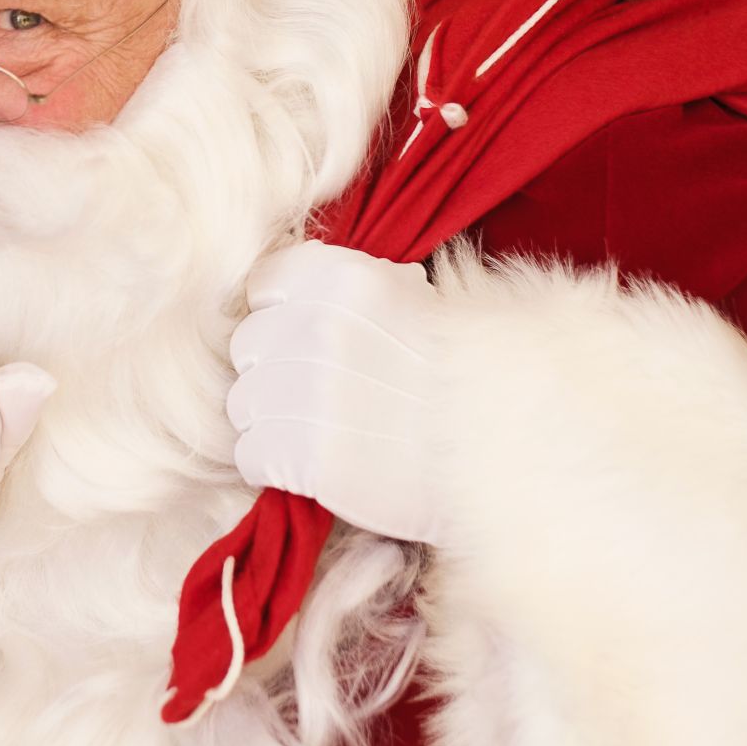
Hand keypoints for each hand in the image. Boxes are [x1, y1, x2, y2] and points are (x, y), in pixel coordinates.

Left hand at [226, 240, 445, 545]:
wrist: (503, 448)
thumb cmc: (471, 374)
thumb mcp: (419, 300)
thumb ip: (357, 291)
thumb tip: (305, 298)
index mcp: (340, 278)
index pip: (264, 284)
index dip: (281, 314)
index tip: (305, 339)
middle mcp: (313, 328)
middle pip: (247, 347)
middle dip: (273, 371)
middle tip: (313, 396)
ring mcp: (302, 393)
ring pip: (243, 404)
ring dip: (270, 421)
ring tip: (315, 435)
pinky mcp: (300, 456)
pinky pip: (249, 455)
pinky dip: (272, 466)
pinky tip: (311, 467)